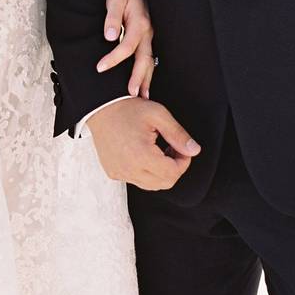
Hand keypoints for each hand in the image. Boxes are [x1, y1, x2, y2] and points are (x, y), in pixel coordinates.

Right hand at [86, 97, 200, 190]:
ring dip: (161, 172)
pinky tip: (144, 154)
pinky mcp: (113, 172)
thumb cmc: (128, 109)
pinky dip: (146, 172)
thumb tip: (194, 150)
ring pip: (151, 185)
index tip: (182, 148)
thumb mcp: (158, 115)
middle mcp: (128, 169)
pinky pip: (136, 181)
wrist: (100, 108)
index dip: (184, 162)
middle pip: (164, 183)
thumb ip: (178, 134)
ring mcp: (119, 173)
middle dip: (174, 168)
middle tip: (172, 149)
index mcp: (141, 155)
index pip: (173, 173)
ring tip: (159, 151)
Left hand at [96, 0, 155, 98]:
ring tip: (143, 96)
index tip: (100, 68)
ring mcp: (150, 35)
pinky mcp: (148, 37)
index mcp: (140, 23)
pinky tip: (144, 82)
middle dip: (138, 78)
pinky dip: (147, 71)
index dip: (113, 59)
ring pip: (150, 61)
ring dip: (146, 79)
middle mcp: (148, 32)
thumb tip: (110, 36)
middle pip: (145, 60)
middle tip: (131, 95)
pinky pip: (149, 57)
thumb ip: (112, 18)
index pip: (126, 47)